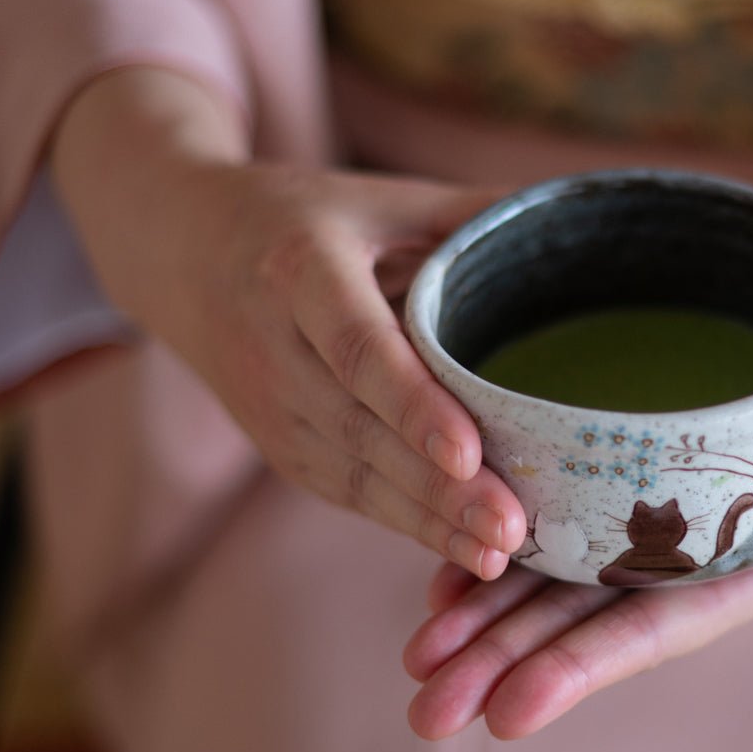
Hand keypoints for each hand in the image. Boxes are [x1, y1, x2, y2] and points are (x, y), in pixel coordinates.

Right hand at [51, 67, 525, 575]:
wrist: (180, 252)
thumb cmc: (302, 218)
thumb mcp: (376, 198)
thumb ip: (466, 214)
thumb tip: (572, 220)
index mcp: (300, 269)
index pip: (357, 347)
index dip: (411, 404)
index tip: (467, 453)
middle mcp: (273, 345)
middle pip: (360, 428)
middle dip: (437, 488)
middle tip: (511, 530)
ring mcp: (268, 405)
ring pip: (352, 473)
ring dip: (427, 521)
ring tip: (500, 553)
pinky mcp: (276, 443)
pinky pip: (343, 491)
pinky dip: (403, 524)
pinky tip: (461, 549)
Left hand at [403, 370, 752, 739]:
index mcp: (740, 571)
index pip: (655, 627)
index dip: (585, 667)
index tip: (511, 713)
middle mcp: (680, 562)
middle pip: (582, 619)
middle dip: (505, 662)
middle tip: (426, 710)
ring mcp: (644, 527)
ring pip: (551, 580)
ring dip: (483, 620)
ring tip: (415, 659)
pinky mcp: (616, 483)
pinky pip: (547, 523)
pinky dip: (494, 554)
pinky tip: (437, 585)